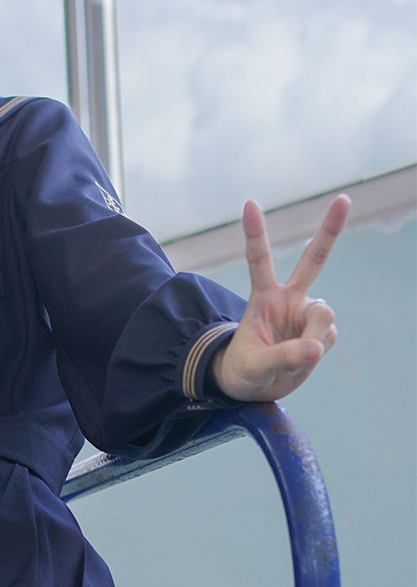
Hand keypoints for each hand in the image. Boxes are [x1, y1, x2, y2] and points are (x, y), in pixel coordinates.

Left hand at [211, 196, 347, 401]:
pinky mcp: (321, 332)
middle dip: (329, 230)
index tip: (249, 204)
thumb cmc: (244, 371)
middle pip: (313, 259)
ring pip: (323, 316)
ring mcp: (306, 314)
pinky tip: (302, 359)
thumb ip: (282, 356)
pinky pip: (327, 339)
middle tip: (343, 199)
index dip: (256, 234)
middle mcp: (289, 298)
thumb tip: (315, 347)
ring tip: (292, 358)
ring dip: (312, 337)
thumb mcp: (254, 366)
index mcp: (263, 297)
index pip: (259, 261)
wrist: (256, 387)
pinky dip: (317, 351)